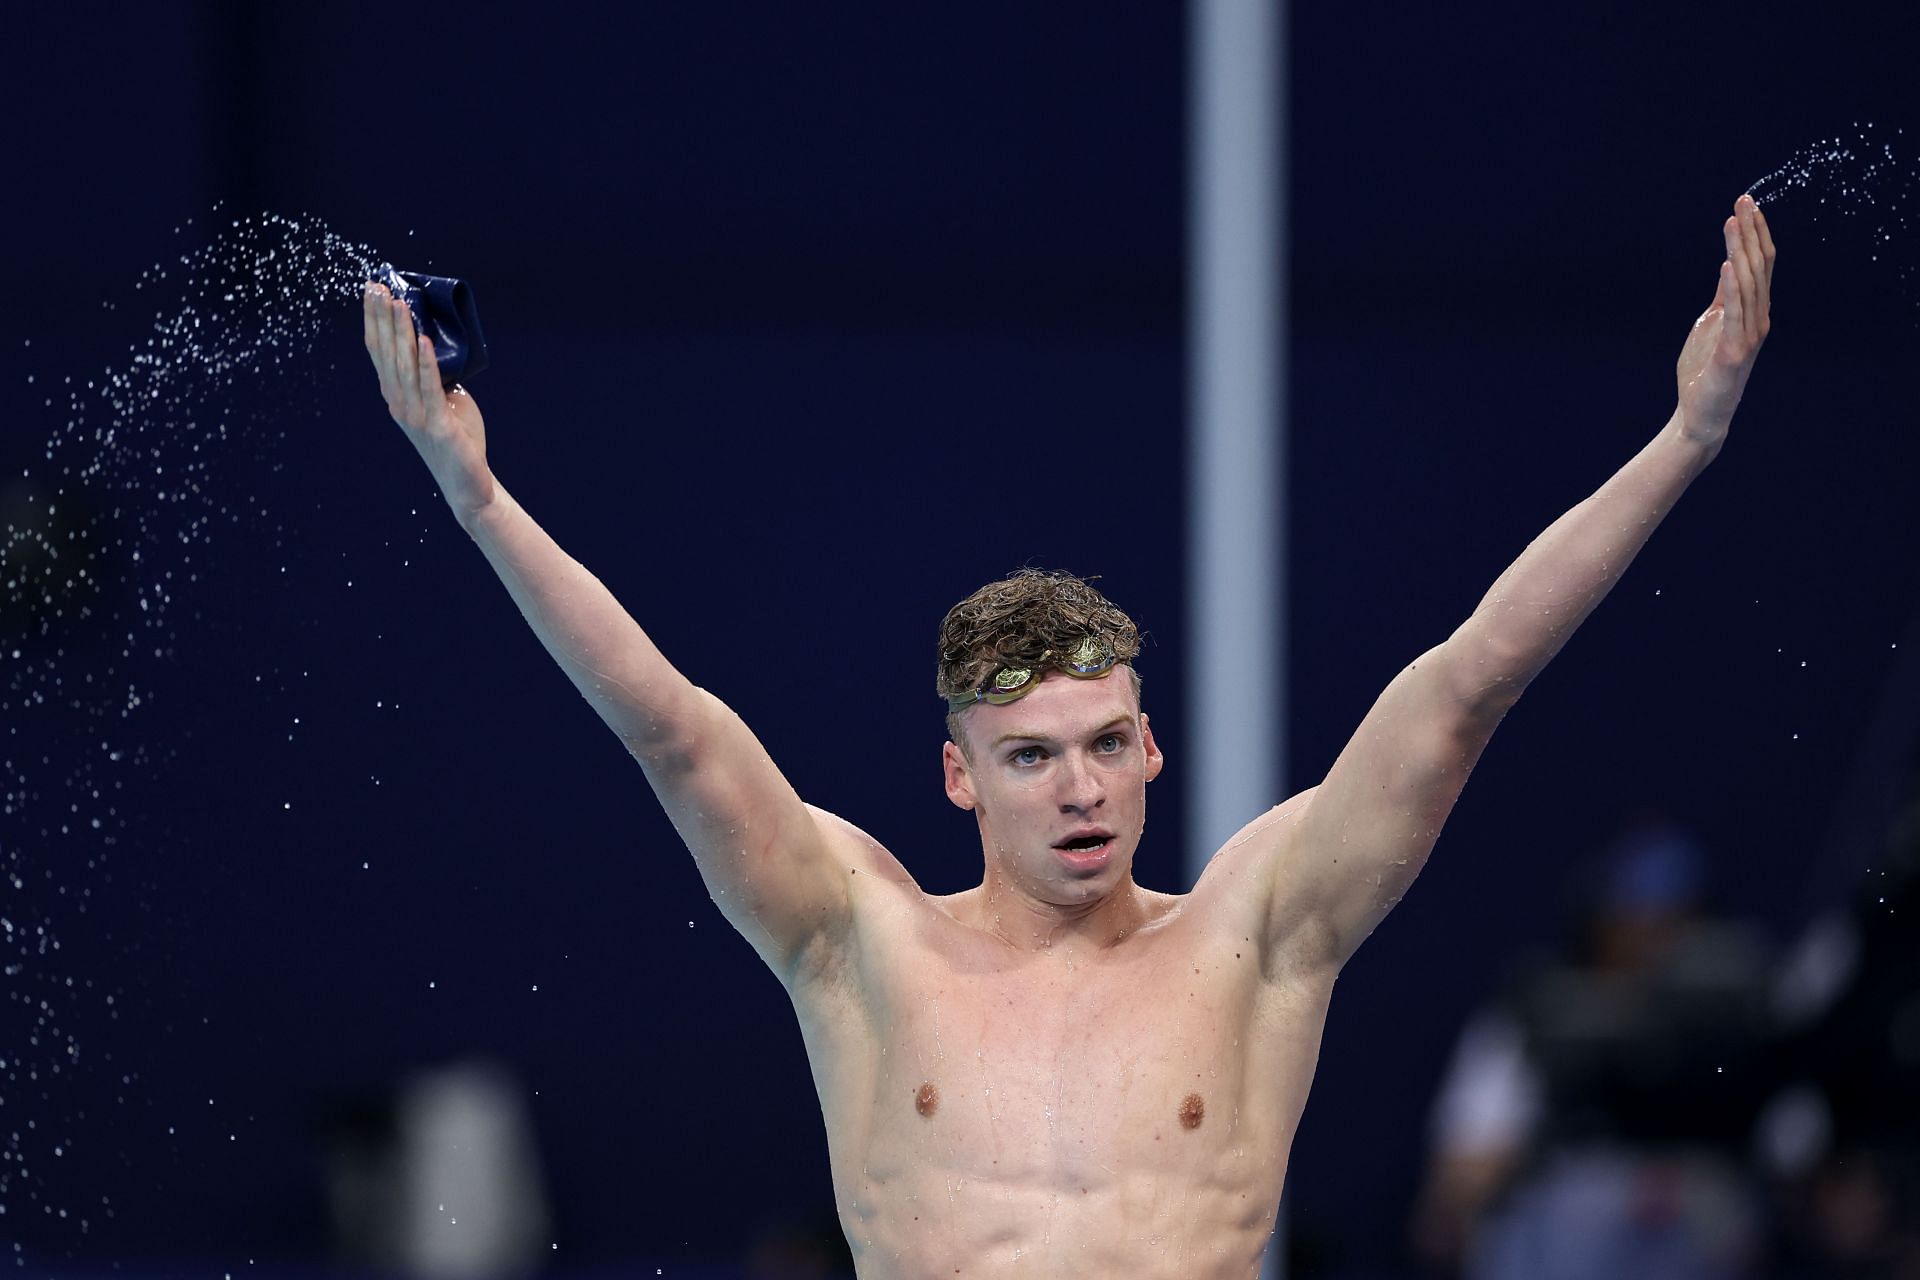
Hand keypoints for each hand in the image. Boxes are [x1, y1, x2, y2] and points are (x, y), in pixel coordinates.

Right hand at [363, 282, 496, 520]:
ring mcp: (415, 414)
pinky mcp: (437, 424)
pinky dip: (427, 363)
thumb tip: (442, 345)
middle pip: (387, 353)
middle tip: (378, 286)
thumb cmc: (458, 439)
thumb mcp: (445, 399)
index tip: (372, 291)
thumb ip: (437, 375)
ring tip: (399, 304)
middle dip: (382, 318)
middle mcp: (399, 402)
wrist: (467, 483)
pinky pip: (430, 388)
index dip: (374, 321)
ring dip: (402, 332)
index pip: (380, 351)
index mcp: (397, 394)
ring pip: (404, 366)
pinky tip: (424, 340)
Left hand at [1674, 193, 1774, 443]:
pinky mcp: (1734, 350)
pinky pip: (1735, 312)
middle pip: (1758, 266)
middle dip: (1751, 231)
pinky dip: (1731, 286)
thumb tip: (1728, 264)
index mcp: (1753, 311)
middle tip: (1744, 199)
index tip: (1746, 203)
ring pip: (1749, 283)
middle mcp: (1758, 318)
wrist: (1701, 413)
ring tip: (1733, 221)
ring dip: (1740, 249)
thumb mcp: (1713, 323)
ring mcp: (1749, 334)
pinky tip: (1726, 263)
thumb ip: (1724, 297)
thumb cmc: (1705, 370)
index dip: (1754, 233)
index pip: (1759, 264)